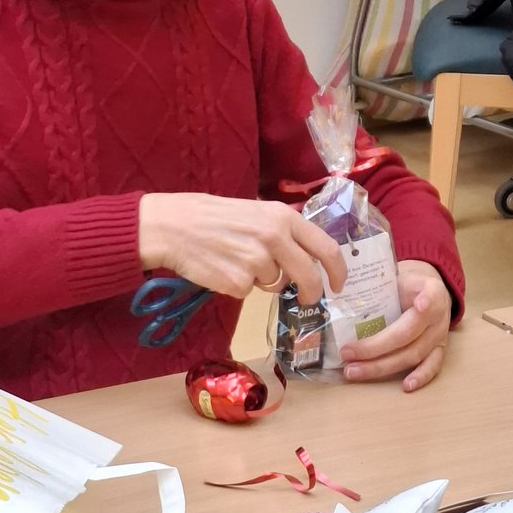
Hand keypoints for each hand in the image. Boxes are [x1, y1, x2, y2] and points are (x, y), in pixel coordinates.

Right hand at [138, 192, 346, 304]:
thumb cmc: (214, 217)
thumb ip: (282, 232)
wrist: (174, 226)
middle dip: (312, 293)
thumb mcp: (255, 213)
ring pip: (275, 283)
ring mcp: (257, 262)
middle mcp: (275, 237)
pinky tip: (222, 267)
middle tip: (308, 300)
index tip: (338, 284)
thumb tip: (306, 259)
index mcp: (282, 217)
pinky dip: (238, 285)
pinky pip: (249, 291)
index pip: (325, 247)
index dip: (337, 270)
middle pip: (309, 276)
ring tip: (236, 259)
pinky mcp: (239, 283)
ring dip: (262, 279)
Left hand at [338, 259, 452, 391]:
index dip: (424, 303)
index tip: (419, 305)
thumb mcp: (399, 276)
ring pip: (413, 355)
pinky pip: (431, 367)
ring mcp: (440, 336)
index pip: (428, 296)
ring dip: (382, 366)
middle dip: (374, 348)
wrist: (429, 292)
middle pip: (406, 335)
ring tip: (354, 371)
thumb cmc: (406, 285)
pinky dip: (420, 377)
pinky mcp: (439, 351)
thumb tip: (340, 294)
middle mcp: (438, 316)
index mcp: (431, 291)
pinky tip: (405, 387)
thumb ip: (380, 284)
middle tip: (347, 354)